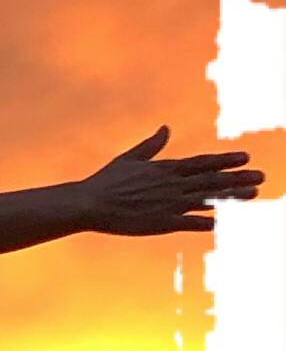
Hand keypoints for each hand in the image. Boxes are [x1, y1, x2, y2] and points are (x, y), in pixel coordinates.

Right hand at [76, 127, 263, 235]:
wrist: (89, 203)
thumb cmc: (106, 181)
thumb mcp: (129, 158)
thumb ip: (152, 145)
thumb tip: (166, 127)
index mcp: (165, 169)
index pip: (202, 163)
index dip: (225, 160)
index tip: (245, 156)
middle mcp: (171, 185)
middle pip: (212, 180)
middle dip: (238, 177)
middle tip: (262, 175)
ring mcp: (168, 204)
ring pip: (207, 199)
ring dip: (232, 197)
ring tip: (253, 194)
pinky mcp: (161, 223)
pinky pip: (190, 223)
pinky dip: (207, 222)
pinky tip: (223, 222)